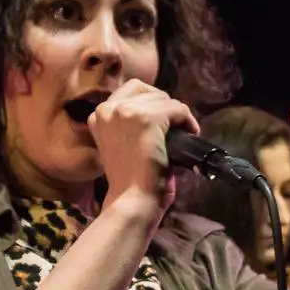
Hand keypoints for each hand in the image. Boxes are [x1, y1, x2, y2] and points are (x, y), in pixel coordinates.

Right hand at [89, 80, 199, 212]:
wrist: (132, 200)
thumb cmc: (129, 180)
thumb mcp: (119, 143)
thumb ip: (127, 124)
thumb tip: (157, 108)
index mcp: (98, 115)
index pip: (130, 89)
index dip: (151, 101)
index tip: (163, 118)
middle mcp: (108, 109)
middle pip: (147, 90)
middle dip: (164, 105)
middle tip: (175, 125)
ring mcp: (126, 112)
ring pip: (163, 98)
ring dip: (177, 113)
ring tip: (184, 130)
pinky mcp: (147, 119)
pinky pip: (177, 108)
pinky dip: (188, 119)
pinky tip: (190, 132)